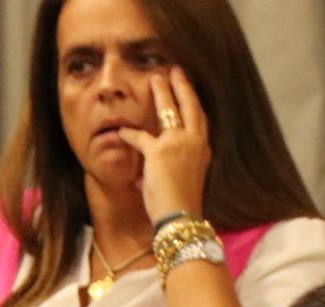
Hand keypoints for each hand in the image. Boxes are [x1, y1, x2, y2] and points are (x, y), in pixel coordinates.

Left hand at [117, 68, 212, 224]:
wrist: (180, 217)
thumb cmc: (181, 206)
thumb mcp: (184, 181)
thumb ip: (170, 169)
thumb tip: (147, 174)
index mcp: (203, 149)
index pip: (199, 119)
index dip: (193, 102)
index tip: (189, 88)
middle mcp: (195, 142)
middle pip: (190, 105)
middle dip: (182, 85)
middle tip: (175, 70)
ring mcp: (178, 144)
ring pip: (169, 110)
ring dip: (161, 93)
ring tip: (155, 78)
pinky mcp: (159, 151)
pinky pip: (140, 137)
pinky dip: (129, 135)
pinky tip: (121, 131)